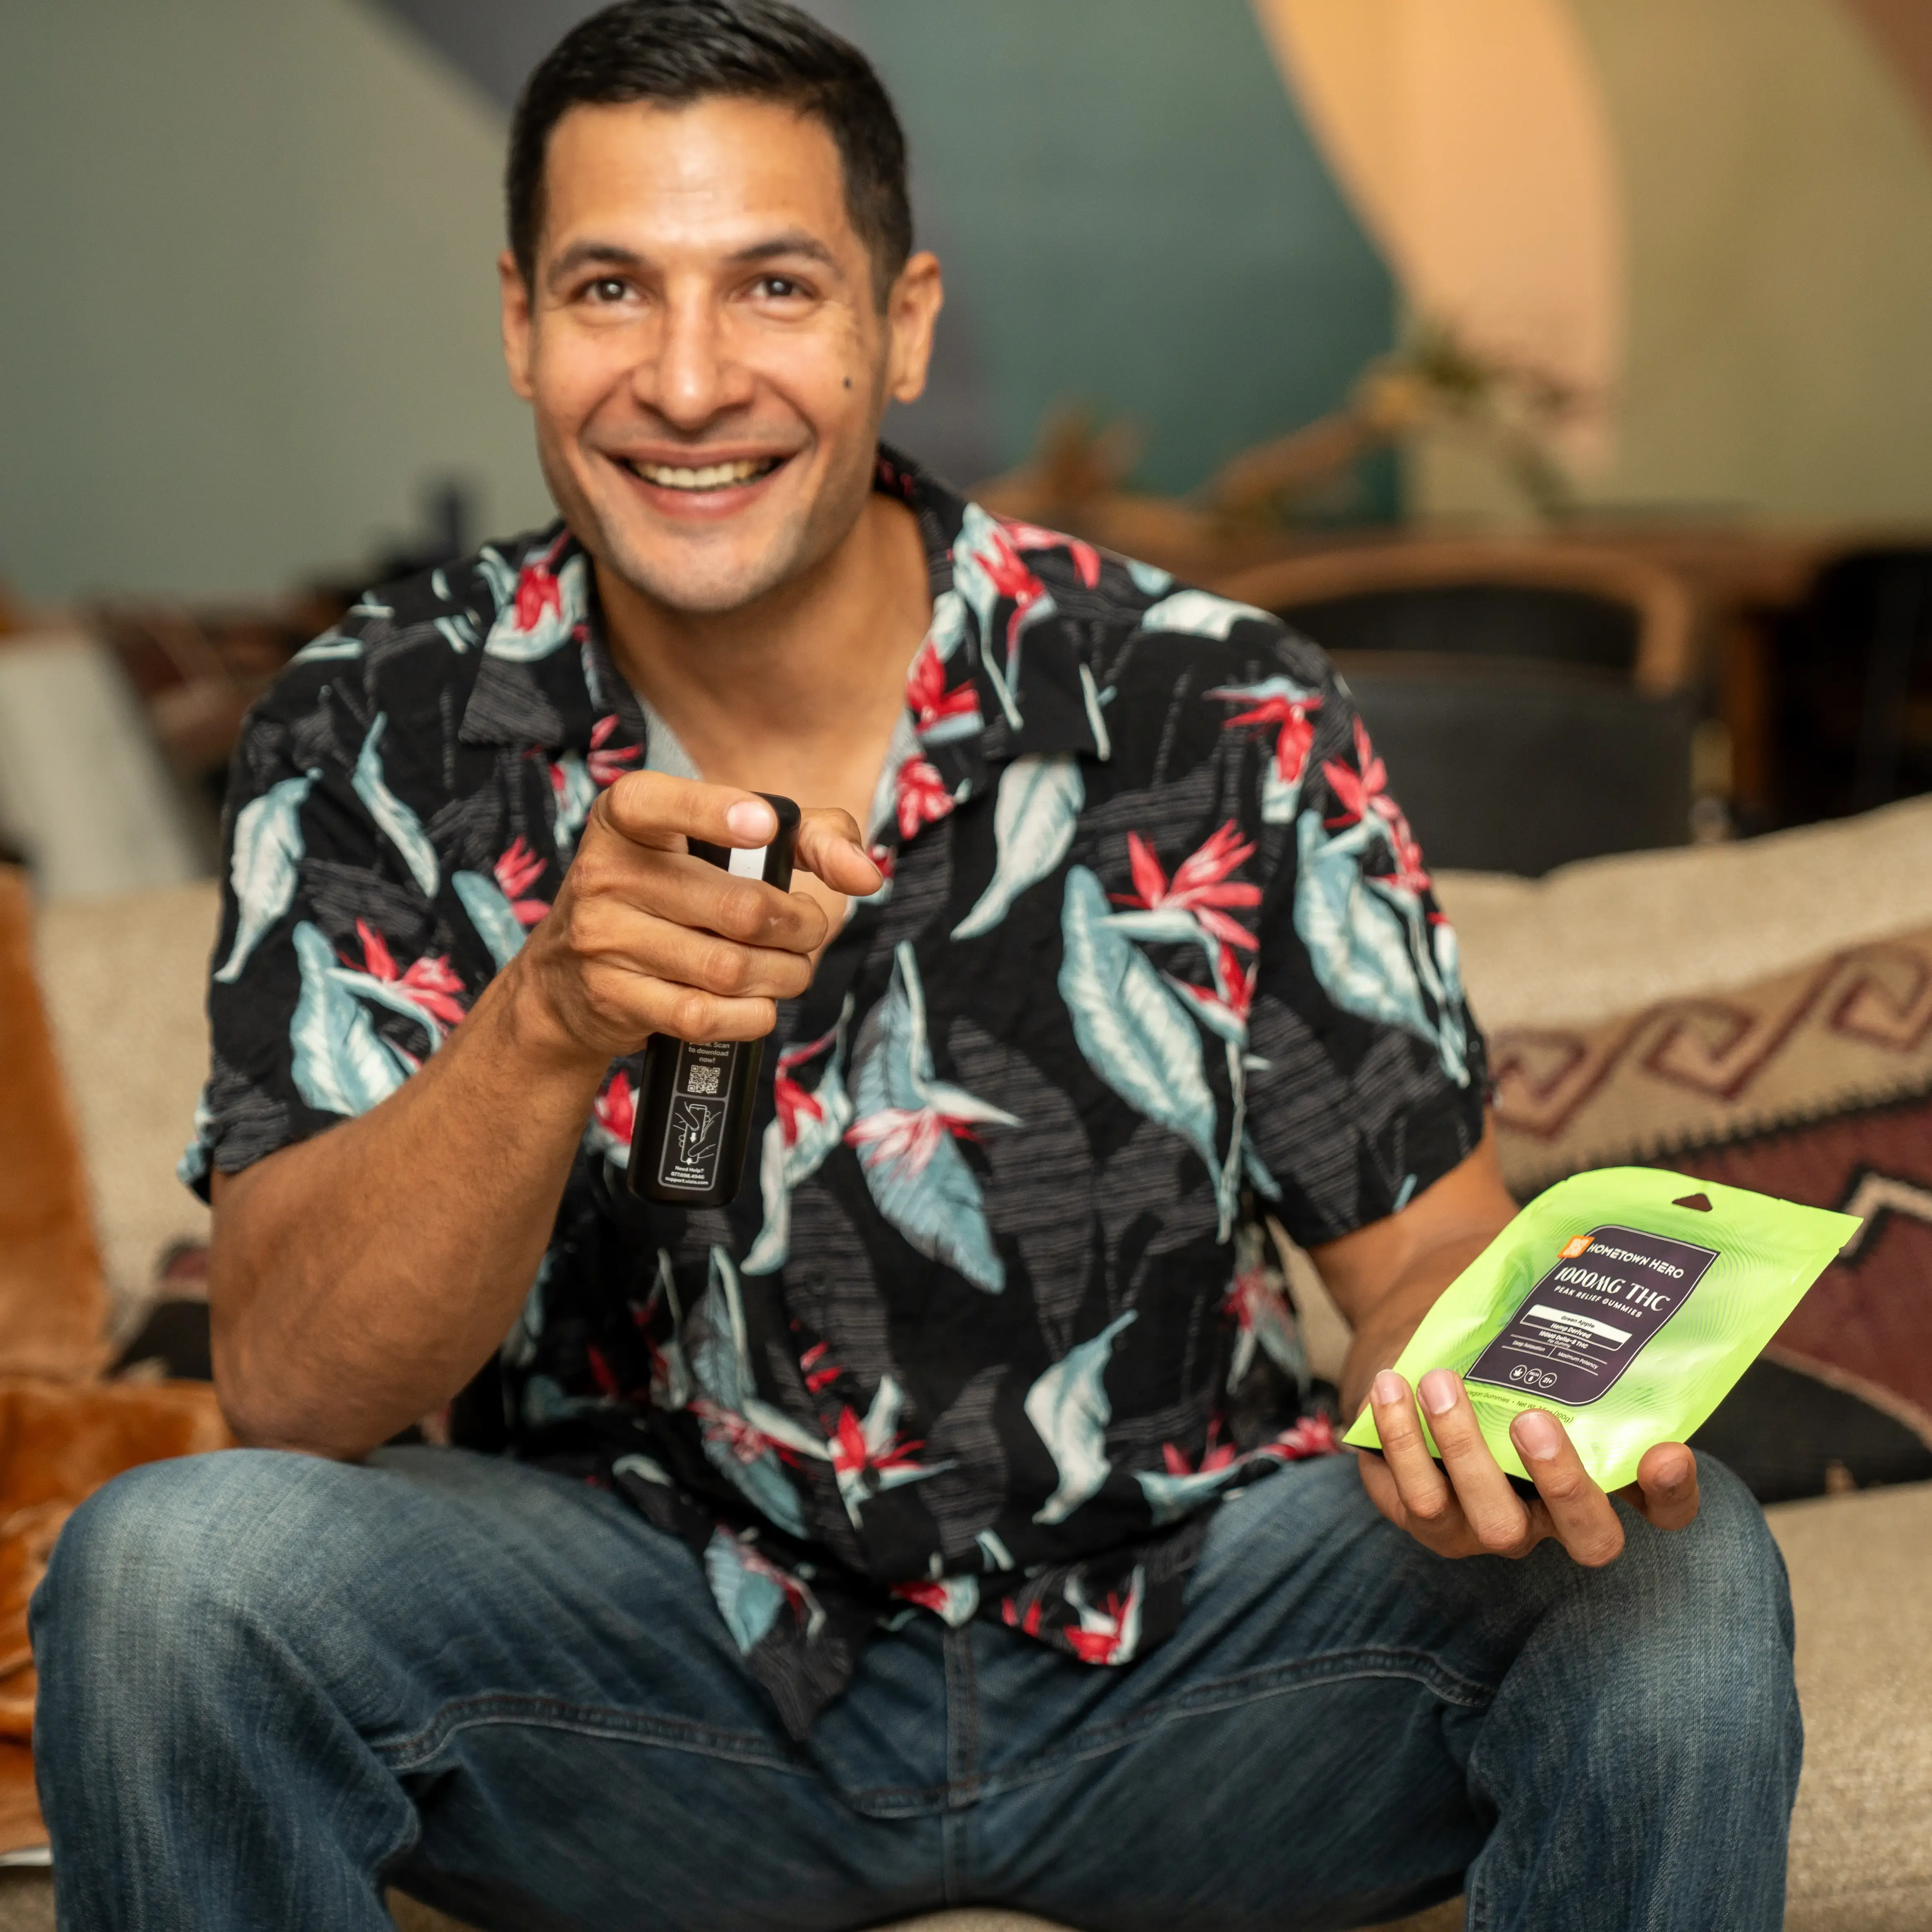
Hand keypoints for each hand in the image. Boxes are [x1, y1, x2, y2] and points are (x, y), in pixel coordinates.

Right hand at [510, 772, 881, 1063]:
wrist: (567, 980)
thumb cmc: (671, 892)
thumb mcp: (724, 844)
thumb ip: (808, 836)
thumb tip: (867, 873)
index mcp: (626, 817)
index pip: (662, 804)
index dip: (717, 813)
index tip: (765, 827)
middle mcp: (604, 872)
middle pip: (738, 908)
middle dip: (799, 927)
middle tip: (808, 930)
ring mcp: (602, 939)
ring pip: (729, 968)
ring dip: (785, 974)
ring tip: (790, 967)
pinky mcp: (613, 999)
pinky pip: (705, 1015)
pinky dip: (752, 1014)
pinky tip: (758, 1001)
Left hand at [1357, 1368, 1699, 1566]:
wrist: (1419, 1361)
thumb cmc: (1494, 1351)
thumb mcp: (1533, 1344)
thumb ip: (1563, 1334)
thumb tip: (1579, 1275)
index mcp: (1603, 1474)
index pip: (1665, 1509)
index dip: (1674, 1495)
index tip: (1666, 1453)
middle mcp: (1557, 1516)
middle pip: (1588, 1538)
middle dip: (1564, 1483)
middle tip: (1532, 1420)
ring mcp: (1495, 1527)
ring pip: (1494, 1522)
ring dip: (1463, 1448)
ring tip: (1440, 1381)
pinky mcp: (1433, 1522)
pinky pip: (1419, 1500)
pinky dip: (1403, 1441)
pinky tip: (1391, 1388)